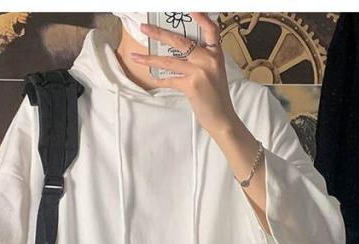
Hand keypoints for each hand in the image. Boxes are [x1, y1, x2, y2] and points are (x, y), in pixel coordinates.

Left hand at [129, 13, 239, 134]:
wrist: (222, 117)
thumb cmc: (216, 96)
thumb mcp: (214, 71)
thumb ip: (201, 58)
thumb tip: (178, 50)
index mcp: (216, 53)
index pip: (211, 29)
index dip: (201, 17)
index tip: (190, 8)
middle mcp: (209, 59)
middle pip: (181, 41)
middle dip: (159, 33)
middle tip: (144, 28)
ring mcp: (200, 72)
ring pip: (170, 60)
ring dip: (150, 58)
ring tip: (136, 55)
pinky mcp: (191, 85)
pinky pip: (169, 79)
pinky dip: (159, 79)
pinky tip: (150, 77)